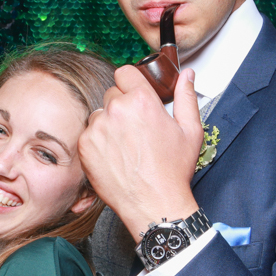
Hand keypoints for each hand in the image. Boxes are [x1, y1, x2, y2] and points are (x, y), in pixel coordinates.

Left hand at [79, 65, 203, 236]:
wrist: (153, 203)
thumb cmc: (172, 171)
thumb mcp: (190, 131)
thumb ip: (187, 97)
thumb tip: (187, 75)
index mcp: (142, 101)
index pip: (125, 72)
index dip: (131, 83)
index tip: (134, 93)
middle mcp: (117, 110)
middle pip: (112, 94)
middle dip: (122, 105)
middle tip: (136, 128)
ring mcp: (98, 128)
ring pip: (99, 114)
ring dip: (109, 123)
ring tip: (126, 145)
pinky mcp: (85, 145)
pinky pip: (89, 133)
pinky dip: (98, 141)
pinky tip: (115, 155)